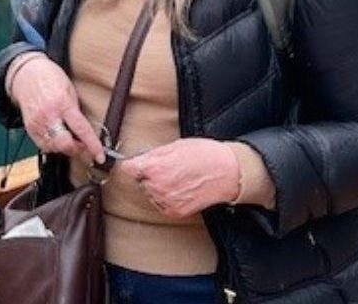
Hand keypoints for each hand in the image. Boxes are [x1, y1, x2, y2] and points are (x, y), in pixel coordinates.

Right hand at [7, 54, 106, 165]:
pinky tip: (57, 137)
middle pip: (65, 144)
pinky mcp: (29, 127)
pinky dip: (53, 145)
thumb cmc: (50, 78)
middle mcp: (48, 115)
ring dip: (65, 147)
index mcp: (62, 104)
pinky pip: (43, 145)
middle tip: (82, 145)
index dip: (92, 146)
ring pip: (54, 148)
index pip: (81, 130)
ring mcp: (37, 123)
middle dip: (77, 149)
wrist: (26, 73)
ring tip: (68, 137)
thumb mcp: (70, 91)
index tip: (99, 156)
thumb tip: (85, 133)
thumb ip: (76, 113)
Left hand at [123, 139, 241, 218]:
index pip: (128, 168)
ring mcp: (166, 201)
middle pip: (140, 181)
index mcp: (154, 168)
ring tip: (178, 178)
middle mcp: (157, 187)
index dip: (134, 164)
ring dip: (158, 187)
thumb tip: (137, 159)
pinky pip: (162, 205)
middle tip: (168, 168)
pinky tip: (181, 189)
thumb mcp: (174, 146)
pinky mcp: (176, 212)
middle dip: (149, 175)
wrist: (229, 172)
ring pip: (150, 193)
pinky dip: (168, 198)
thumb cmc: (204, 155)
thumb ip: (152, 155)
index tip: (138, 163)